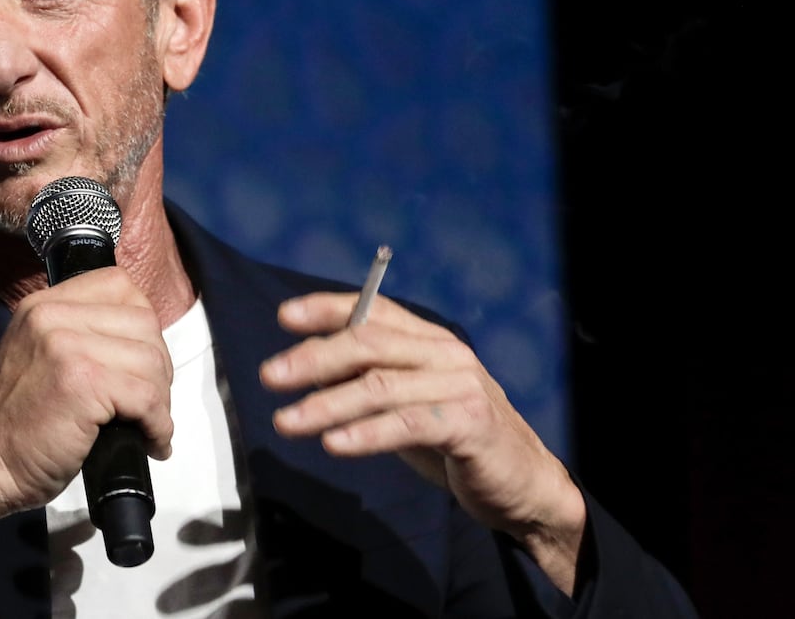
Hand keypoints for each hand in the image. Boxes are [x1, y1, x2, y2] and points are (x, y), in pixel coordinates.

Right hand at [0, 267, 173, 516]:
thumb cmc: (15, 426)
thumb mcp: (39, 358)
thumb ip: (79, 337)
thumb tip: (143, 347)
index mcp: (43, 305)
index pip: (119, 286)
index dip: (142, 326)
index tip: (138, 364)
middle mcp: (52, 316)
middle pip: (144, 322)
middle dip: (157, 367)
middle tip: (148, 404)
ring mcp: (66, 346)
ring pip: (150, 360)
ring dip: (160, 400)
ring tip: (147, 426)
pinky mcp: (83, 382)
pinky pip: (147, 397)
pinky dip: (159, 426)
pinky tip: (150, 443)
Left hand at [259, 292, 585, 590]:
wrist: (522, 484)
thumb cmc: (456, 440)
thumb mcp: (405, 404)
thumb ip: (366, 383)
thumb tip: (305, 370)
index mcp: (428, 340)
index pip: (374, 310)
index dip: (328, 309)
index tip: (285, 316)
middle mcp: (445, 353)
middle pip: (369, 343)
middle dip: (314, 357)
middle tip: (271, 376)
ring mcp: (461, 386)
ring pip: (380, 386)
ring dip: (326, 404)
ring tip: (287, 421)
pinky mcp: (470, 424)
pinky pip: (407, 424)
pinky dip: (366, 433)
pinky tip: (334, 444)